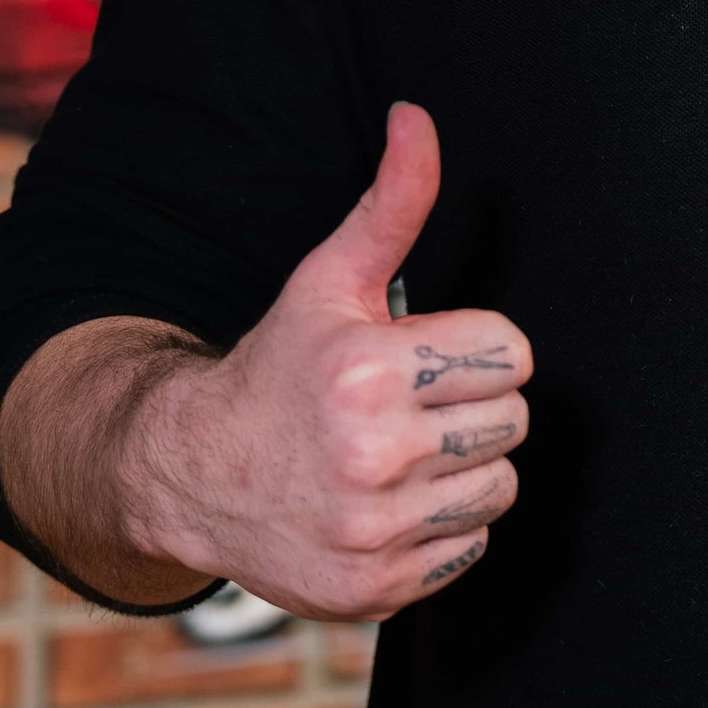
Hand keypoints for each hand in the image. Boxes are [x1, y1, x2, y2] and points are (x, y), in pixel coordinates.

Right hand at [114, 103, 530, 620]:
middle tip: (415, 404)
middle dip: (473, 406)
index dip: (476, 348)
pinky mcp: (376, 589)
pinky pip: (471, 548)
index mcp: (369, 370)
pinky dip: (442, 529)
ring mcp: (373, 530)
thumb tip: (416, 119)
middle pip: (514, 420)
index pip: (513, 354)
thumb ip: (390, 202)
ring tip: (404, 454)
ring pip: (501, 487)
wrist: (192, 473)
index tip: (429, 355)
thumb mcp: (328, 280)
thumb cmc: (276, 369)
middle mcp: (372, 454)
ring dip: (464, 470)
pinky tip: (390, 503)